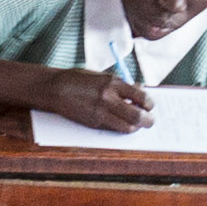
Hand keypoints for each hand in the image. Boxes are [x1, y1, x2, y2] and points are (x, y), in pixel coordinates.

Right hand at [32, 68, 155, 134]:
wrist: (56, 88)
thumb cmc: (79, 80)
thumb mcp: (102, 76)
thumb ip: (120, 84)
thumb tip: (139, 88)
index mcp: (113, 82)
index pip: (141, 95)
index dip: (149, 103)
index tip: (150, 105)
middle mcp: (109, 97)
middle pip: (138, 114)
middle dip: (148, 120)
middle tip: (150, 121)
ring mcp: (101, 111)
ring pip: (128, 126)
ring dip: (136, 127)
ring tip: (137, 125)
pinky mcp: (93, 122)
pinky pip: (114, 129)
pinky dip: (121, 128)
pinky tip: (122, 124)